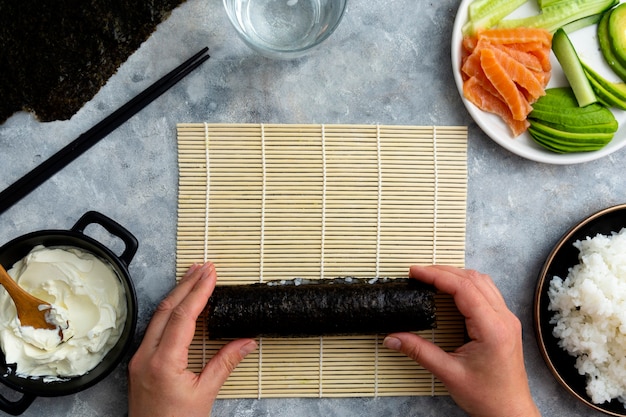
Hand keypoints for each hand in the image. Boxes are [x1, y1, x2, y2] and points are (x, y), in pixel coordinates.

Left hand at [128, 262, 256, 416]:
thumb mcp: (205, 394)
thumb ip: (225, 363)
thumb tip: (246, 342)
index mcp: (163, 362)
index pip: (184, 316)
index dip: (199, 292)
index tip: (211, 274)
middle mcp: (146, 356)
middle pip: (167, 309)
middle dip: (187, 284)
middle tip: (205, 266)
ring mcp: (140, 359)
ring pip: (158, 316)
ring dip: (178, 294)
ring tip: (194, 276)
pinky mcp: (140, 363)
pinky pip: (155, 328)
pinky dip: (170, 310)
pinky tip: (181, 303)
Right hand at [383, 265, 539, 416]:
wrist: (510, 412)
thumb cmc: (488, 397)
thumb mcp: (448, 373)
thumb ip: (419, 352)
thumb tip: (394, 337)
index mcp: (492, 328)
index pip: (463, 288)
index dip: (437, 276)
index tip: (416, 272)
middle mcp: (504, 319)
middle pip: (473, 279)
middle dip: (443, 271)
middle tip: (418, 272)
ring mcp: (507, 319)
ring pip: (482, 282)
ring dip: (456, 275)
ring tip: (432, 276)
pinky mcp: (505, 323)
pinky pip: (487, 292)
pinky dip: (467, 284)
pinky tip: (452, 289)